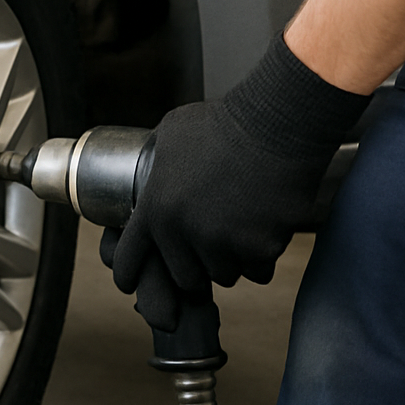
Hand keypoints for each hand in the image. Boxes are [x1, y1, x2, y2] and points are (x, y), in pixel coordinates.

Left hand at [105, 34, 369, 329]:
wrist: (277, 121)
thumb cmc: (225, 120)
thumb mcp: (172, 134)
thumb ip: (158, 162)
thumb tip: (150, 166)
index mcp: (156, 207)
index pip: (128, 258)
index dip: (128, 274)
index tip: (130, 285)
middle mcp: (184, 231)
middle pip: (186, 278)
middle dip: (197, 267)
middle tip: (209, 249)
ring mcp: (223, 243)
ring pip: (225, 275)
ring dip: (232, 261)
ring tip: (241, 230)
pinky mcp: (260, 248)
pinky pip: (259, 270)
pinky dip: (263, 257)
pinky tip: (266, 230)